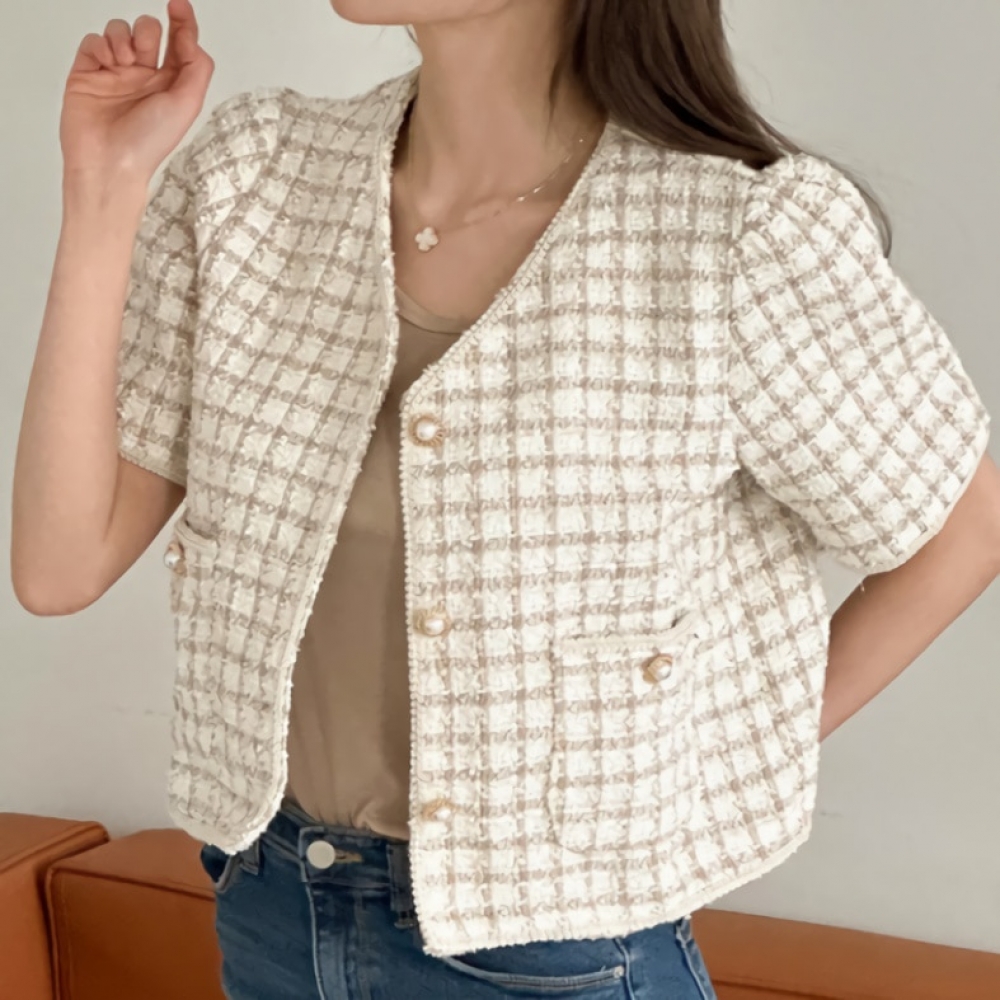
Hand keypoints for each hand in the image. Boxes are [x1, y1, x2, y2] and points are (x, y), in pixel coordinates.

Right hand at [61, 0, 214, 183]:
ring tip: (123, 63)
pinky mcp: (87, 72)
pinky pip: (94, 40)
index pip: (179, 43)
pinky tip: (107, 63)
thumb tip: (193, 40)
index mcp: (171, 84)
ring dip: (123, 38)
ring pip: (119, 30)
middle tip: (143, 54)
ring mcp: (115, 73)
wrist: (109, 160)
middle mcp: (144, 76)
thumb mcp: (187, 104)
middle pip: (148, 30)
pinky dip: (101, 45)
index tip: (178, 5)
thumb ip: (197, 68)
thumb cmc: (149, 142)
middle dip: (147, 32)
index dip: (182, 21)